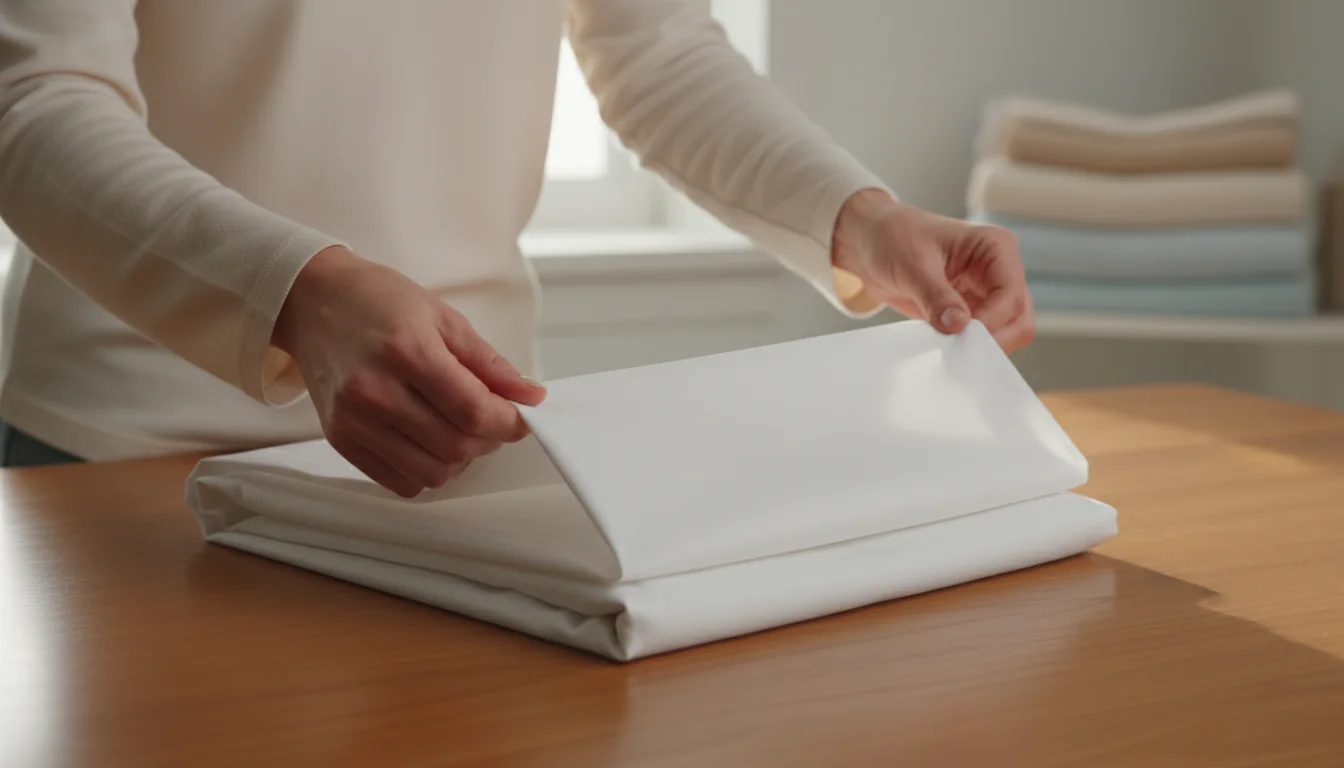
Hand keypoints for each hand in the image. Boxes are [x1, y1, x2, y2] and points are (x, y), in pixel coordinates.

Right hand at [273, 246, 545, 497]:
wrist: (314, 301)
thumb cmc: (380, 302)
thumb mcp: (444, 317)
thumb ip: (489, 363)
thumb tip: (530, 396)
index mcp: (407, 352)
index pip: (473, 411)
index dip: (508, 423)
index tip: (521, 418)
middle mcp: (375, 390)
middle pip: (455, 446)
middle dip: (488, 440)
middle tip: (491, 420)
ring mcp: (353, 419)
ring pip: (431, 472)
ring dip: (460, 460)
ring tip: (459, 429)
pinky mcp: (340, 439)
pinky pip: (399, 482)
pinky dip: (426, 470)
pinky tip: (429, 442)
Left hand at [831, 189, 1034, 351]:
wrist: (871, 241)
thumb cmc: (893, 237)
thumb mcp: (912, 265)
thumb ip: (936, 296)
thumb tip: (958, 326)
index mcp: (995, 247)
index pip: (1010, 295)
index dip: (990, 321)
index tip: (959, 335)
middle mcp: (999, 270)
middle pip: (1018, 319)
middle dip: (992, 338)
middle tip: (956, 349)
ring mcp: (987, 293)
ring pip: (1006, 332)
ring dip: (980, 346)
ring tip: (945, 347)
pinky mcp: (971, 311)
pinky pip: (982, 338)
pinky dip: (966, 347)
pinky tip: (943, 348)